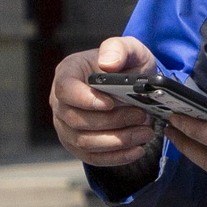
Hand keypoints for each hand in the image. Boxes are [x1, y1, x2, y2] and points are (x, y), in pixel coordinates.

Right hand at [51, 37, 160, 166]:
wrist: (131, 87)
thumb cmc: (125, 66)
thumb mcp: (129, 49)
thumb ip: (118, 49)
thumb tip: (108, 64)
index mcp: (67, 73)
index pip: (65, 89)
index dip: (86, 99)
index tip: (111, 103)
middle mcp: (61, 102)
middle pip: (76, 119)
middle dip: (112, 121)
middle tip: (141, 115)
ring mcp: (66, 127)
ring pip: (85, 142)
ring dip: (118, 140)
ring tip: (145, 132)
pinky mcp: (78, 146)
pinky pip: (93, 157)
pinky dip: (116, 157)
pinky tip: (137, 150)